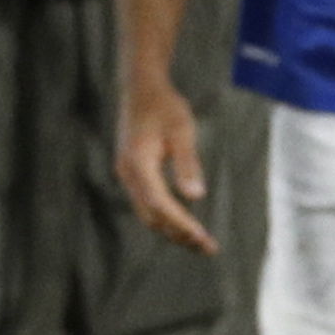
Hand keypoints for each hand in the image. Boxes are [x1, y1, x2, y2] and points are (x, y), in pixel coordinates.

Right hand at [113, 75, 217, 254]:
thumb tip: (196, 197)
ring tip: (198, 241)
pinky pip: (146, 203)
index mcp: (138, 163)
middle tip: (207, 247)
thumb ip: (187, 163)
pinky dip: (164, 217)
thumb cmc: (164, 106)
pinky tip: (183, 221)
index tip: (202, 237)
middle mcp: (128, 173)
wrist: (140, 87)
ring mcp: (126, 174)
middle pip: (151, 216)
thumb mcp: (181, 130)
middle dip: (178, 234)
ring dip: (172, 229)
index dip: (181, 224)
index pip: (160, 204)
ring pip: (147, 213)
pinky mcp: (131, 172)